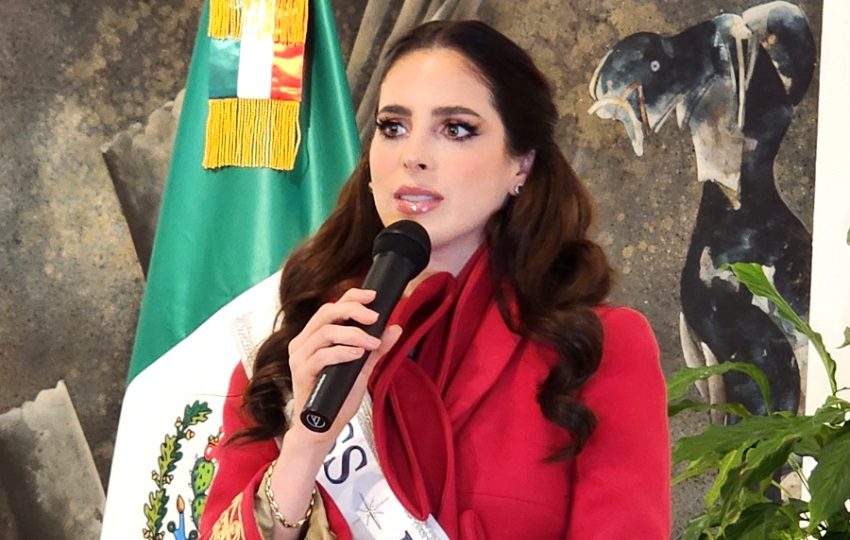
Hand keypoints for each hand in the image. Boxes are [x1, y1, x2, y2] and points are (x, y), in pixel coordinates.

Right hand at [286, 288, 401, 446]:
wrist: (321, 430)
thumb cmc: (337, 398)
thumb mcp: (361, 370)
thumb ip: (376, 349)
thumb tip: (395, 328)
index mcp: (315, 337)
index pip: (331, 307)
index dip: (352, 297)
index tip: (374, 297)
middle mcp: (304, 343)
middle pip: (327, 312)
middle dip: (354, 310)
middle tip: (375, 318)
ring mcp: (300, 357)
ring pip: (325, 332)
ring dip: (353, 334)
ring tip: (372, 343)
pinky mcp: (301, 373)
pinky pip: (321, 355)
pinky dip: (342, 352)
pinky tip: (358, 354)